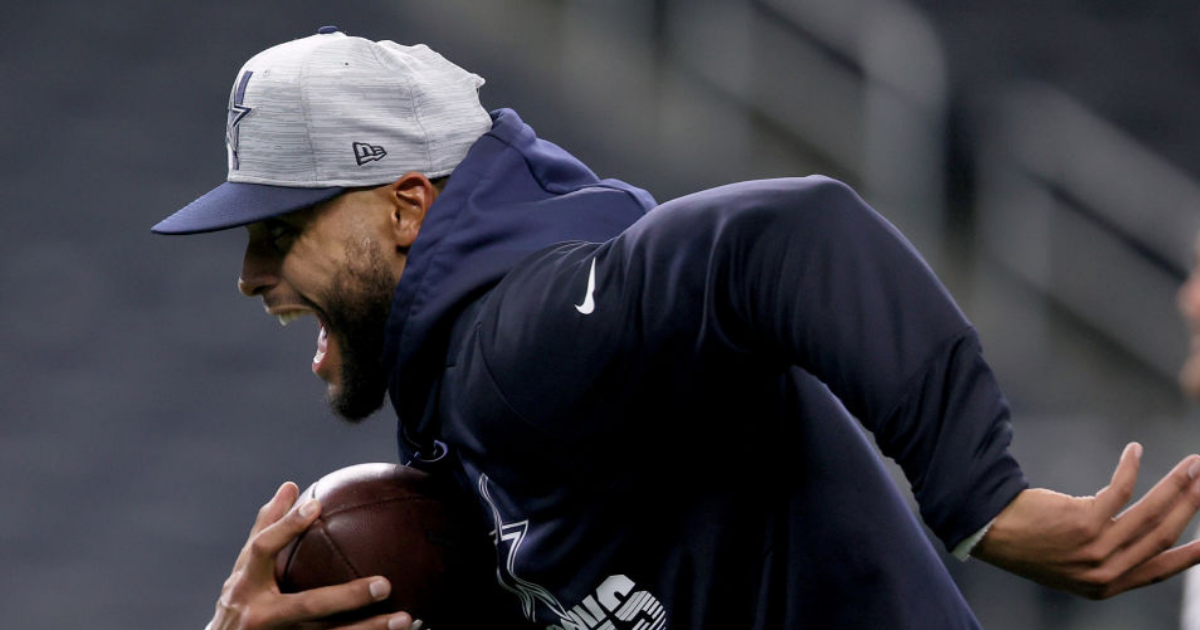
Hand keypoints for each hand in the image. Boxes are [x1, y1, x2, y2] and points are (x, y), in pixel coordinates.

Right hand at [206, 481, 418, 629]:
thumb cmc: (240, 601)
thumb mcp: (245, 569)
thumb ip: (267, 530)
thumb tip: (291, 487)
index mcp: (246, 585)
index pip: (263, 550)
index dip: (286, 527)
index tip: (316, 506)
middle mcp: (260, 616)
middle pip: (308, 606)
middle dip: (347, 597)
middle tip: (385, 584)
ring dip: (369, 629)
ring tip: (405, 618)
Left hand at [973, 443, 1199, 598]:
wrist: (990, 534)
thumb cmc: (1030, 542)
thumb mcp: (1072, 563)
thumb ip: (1107, 556)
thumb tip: (1141, 530)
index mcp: (1106, 584)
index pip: (1161, 569)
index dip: (1192, 555)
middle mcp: (1105, 571)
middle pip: (1164, 535)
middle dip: (1192, 505)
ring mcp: (1095, 549)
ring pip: (1150, 514)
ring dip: (1176, 485)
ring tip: (1193, 463)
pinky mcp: (1082, 523)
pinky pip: (1120, 491)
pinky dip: (1130, 468)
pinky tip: (1134, 450)